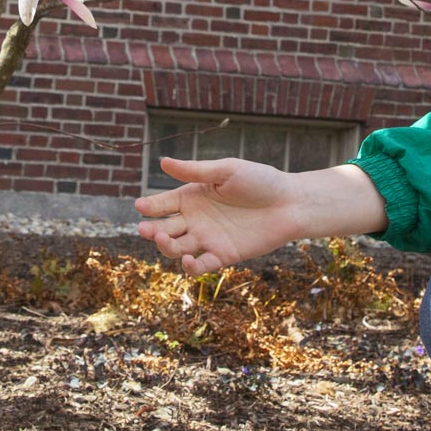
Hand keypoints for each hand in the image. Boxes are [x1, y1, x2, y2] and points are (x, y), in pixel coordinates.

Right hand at [133, 158, 385, 274]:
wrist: (290, 203)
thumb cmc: (260, 180)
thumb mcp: (226, 170)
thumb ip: (195, 171)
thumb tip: (163, 162)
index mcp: (193, 196)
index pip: (163, 204)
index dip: (150, 206)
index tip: (140, 206)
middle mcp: (196, 219)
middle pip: (165, 228)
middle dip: (152, 230)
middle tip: (145, 229)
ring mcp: (208, 239)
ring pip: (178, 249)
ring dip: (167, 248)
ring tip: (164, 240)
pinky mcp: (223, 255)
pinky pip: (201, 265)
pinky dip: (192, 268)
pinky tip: (189, 261)